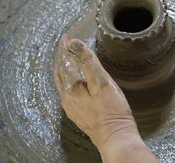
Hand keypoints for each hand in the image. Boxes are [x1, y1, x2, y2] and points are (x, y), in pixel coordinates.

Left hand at [54, 35, 157, 161]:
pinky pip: (67, 91)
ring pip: (62, 82)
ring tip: (67, 58)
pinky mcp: (78, 113)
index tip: (66, 36)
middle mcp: (67, 97)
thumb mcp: (102, 82)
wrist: (115, 137)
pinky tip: (75, 80)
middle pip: (60, 71)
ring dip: (63, 67)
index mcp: (71, 88)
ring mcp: (71, 106)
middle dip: (61, 56)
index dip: (65, 47)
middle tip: (64, 44)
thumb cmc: (112, 111)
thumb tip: (73, 43)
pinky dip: (68, 79)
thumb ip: (87, 62)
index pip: (64, 61)